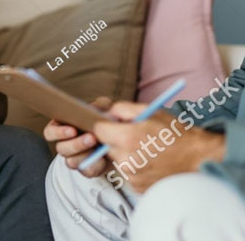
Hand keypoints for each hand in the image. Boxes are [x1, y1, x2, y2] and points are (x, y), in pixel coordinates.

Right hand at [43, 96, 112, 177]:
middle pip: (61, 149)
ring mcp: (74, 158)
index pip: (50, 132)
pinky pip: (87, 171)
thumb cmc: (104, 120)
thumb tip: (94, 109)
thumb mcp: (103, 108)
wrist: (117, 139)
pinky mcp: (86, 169)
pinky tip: (103, 157)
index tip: (72, 130)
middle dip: (76, 144)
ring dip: (85, 154)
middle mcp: (65, 144)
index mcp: (62, 128)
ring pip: (71, 162)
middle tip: (91, 137)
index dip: (58, 132)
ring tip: (99, 146)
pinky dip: (95, 164)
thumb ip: (98, 105)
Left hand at [94, 102, 225, 192]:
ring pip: (117, 160)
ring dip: (125, 153)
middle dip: (116, 139)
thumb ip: (122, 109)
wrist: (199, 159)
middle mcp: (126, 160)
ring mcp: (132, 176)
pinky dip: (135, 166)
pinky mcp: (138, 188)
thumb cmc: (176, 133)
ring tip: (146, 148)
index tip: (113, 124)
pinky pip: (128, 173)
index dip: (105, 125)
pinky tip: (151, 161)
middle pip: (107, 146)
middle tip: (135, 135)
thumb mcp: (149, 110)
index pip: (98, 130)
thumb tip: (106, 113)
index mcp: (127, 138)